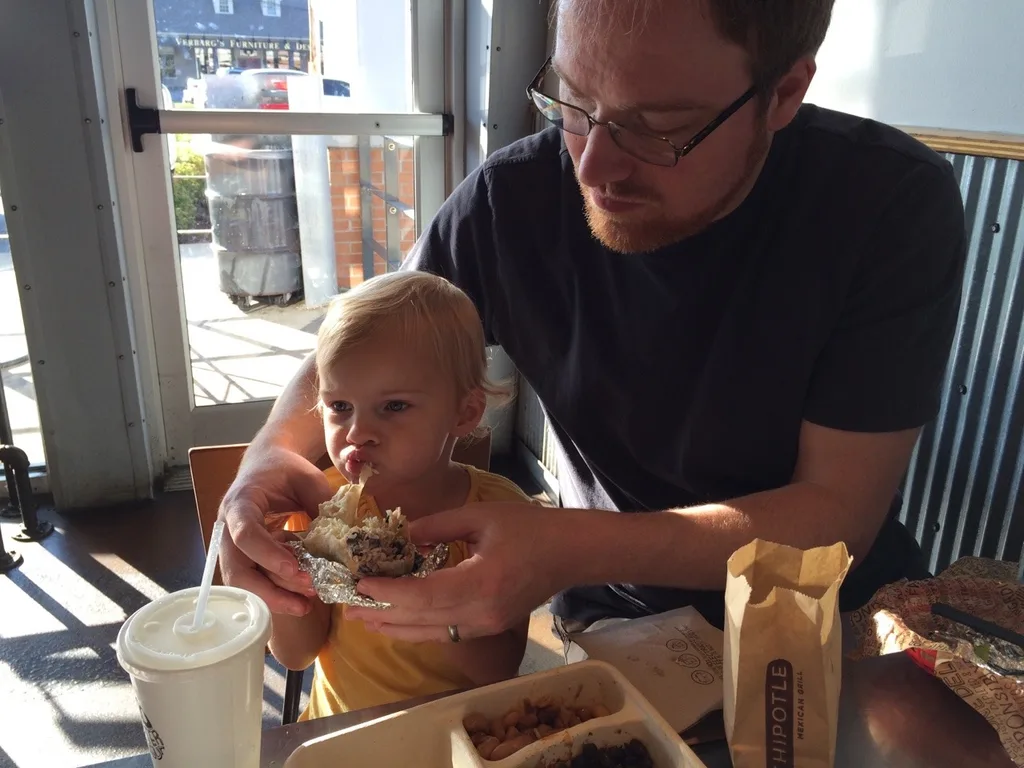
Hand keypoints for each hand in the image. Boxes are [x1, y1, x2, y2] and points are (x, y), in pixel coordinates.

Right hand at [219, 445, 331, 615]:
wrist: (266, 464)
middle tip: (307, 593)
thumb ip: (321, 504)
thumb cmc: (285, 469)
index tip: (295, 568)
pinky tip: (300, 600)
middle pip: (237, 569)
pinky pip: (253, 580)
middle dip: (269, 588)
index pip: (245, 533)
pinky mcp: (243, 557)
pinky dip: (274, 592)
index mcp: (241, 502)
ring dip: (273, 596)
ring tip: (306, 603)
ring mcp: (232, 546)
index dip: (267, 554)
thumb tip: (340, 539)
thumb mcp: (307, 478)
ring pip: (243, 582)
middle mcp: (228, 528)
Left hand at [346, 502, 574, 641]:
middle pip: (421, 621)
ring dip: (395, 627)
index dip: (388, 593)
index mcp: (480, 583)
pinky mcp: (489, 627)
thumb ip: (437, 527)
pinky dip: (418, 629)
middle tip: (347, 604)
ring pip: (430, 634)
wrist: (570, 553)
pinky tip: (399, 622)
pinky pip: (445, 634)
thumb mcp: (480, 516)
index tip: (359, 583)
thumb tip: (401, 536)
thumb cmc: (529, 528)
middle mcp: (481, 613)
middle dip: (381, 614)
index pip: (422, 596)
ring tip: (364, 619)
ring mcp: (486, 625)